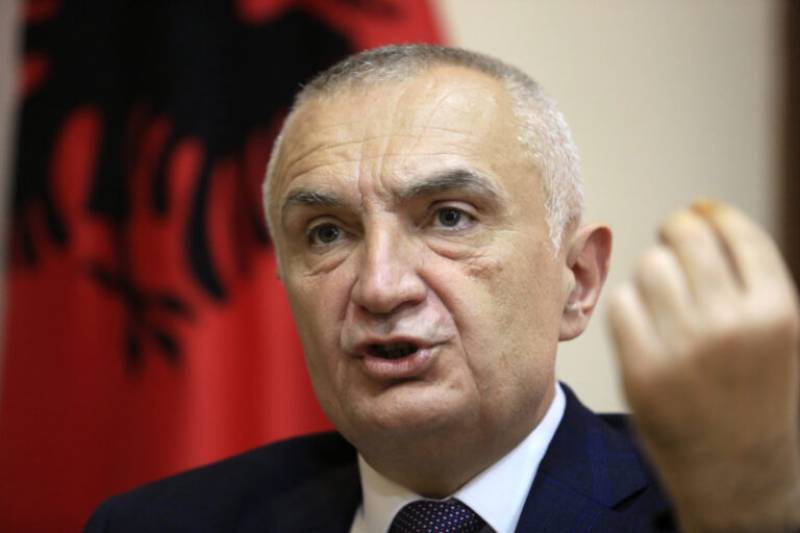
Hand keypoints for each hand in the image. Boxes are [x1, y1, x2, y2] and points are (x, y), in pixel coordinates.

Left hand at [607, 201, 799, 531]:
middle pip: (686, 236)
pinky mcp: (640, 370)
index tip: (697, 210)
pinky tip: (644, 325)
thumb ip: (747, 280)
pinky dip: (629, 307)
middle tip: (672, 241)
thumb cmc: (756, 395)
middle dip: (677, 232)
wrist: (738, 474)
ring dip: (653, 271)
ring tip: (664, 296)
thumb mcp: (776, 335)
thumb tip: (699, 212)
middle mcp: (731, 325)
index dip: (711, 213)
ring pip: (650, 265)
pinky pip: (621, 303)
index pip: (736, 232)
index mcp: (776, 313)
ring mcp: (682, 349)